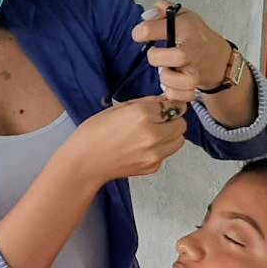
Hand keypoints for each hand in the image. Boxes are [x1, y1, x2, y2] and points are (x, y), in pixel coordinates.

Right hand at [66, 95, 187, 185]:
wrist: (85, 162)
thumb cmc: (94, 133)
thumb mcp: (118, 108)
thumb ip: (146, 103)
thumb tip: (164, 101)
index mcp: (142, 114)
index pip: (174, 106)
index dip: (171, 105)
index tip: (167, 106)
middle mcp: (152, 134)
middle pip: (181, 124)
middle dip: (173, 120)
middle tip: (159, 121)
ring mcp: (154, 153)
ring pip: (179, 140)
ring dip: (171, 135)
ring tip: (153, 134)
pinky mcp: (153, 166)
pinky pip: (167, 154)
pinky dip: (161, 149)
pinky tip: (143, 147)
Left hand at [131, 1, 234, 102]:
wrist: (216, 57)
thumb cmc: (194, 35)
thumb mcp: (181, 15)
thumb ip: (161, 10)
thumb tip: (146, 17)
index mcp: (185, 27)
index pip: (152, 28)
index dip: (141, 32)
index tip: (140, 35)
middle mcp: (191, 49)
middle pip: (177, 56)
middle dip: (157, 58)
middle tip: (156, 55)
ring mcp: (194, 69)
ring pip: (180, 80)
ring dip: (167, 78)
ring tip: (166, 71)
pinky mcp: (193, 86)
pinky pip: (181, 96)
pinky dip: (173, 93)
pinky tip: (170, 85)